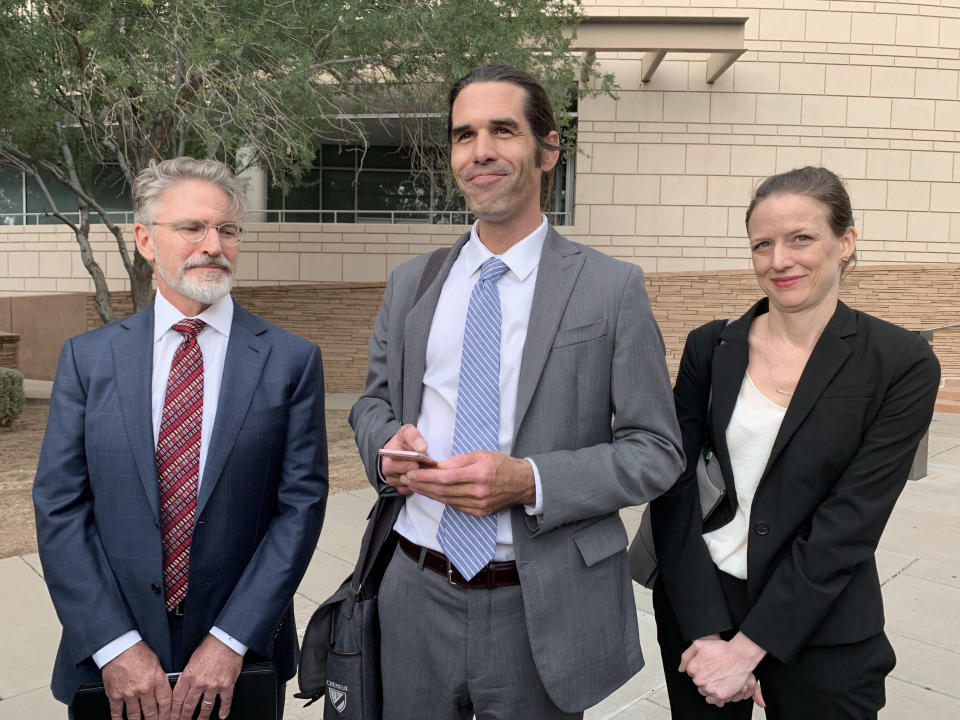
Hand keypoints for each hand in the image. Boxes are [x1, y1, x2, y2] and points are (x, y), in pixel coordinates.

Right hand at [101, 641, 170, 719]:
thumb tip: (162, 690)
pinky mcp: (115, 695)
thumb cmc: (137, 651)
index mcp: (156, 680)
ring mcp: (129, 694)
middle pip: (151, 712)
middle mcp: (144, 689)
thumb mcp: (156, 663)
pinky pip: (117, 712)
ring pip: (135, 715)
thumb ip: (159, 678)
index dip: (168, 714)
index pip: (166, 702)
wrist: (119, 648)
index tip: (168, 718)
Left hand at [171, 635, 242, 719]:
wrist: (227, 639)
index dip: (174, 711)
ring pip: (206, 706)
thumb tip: (183, 687)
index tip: (172, 717)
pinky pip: (225, 701)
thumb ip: (187, 675)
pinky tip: (222, 715)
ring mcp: (214, 685)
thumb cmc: (210, 646)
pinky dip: (224, 710)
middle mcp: (200, 682)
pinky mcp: (227, 684)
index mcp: (189, 675)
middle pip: (189, 706)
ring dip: (202, 717)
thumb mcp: (192, 659)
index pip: (177, 699)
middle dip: (184, 717)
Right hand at [380, 425, 429, 494]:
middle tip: (425, 472)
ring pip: (405, 485)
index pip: (391, 464)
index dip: (404, 465)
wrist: (399, 450)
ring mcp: (394, 479)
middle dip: (413, 475)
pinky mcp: (400, 487)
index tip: (415, 463)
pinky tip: (428, 481)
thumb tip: (421, 447)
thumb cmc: (403, 441)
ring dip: (417, 481)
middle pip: (398, 478)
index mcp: (387, 456)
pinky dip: (419, 487)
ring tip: (430, 476)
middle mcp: (388, 469)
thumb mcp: (407, 432)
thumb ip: (413, 436)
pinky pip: (409, 490)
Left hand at [406, 450, 534, 515]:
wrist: (523, 483)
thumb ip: (459, 460)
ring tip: (415, 486)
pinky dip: (441, 499)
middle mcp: (479, 492)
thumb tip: (438, 466)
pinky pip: (455, 506)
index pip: (445, 477)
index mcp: (480, 474)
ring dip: (428, 494)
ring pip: (446, 500)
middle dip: (422, 485)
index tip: (413, 472)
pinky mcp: (479, 512)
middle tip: (407, 479)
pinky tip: (431, 493)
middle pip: (443, 491)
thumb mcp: (482, 454)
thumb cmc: (502, 465)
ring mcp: (479, 504)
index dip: (426, 476)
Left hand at [680, 633, 766, 706]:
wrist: (739, 656)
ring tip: (718, 679)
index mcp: (693, 669)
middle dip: (704, 679)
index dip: (700, 669)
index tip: (707, 666)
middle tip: (714, 672)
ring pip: (705, 692)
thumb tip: (681, 669)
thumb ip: (686, 656)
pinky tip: (721, 687)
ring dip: (710, 688)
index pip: (692, 673)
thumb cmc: (721, 649)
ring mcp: (709, 689)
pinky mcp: (720, 695)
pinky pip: (714, 700)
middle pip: (698, 683)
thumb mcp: (699, 645)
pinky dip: (716, 696)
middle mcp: (699, 680)